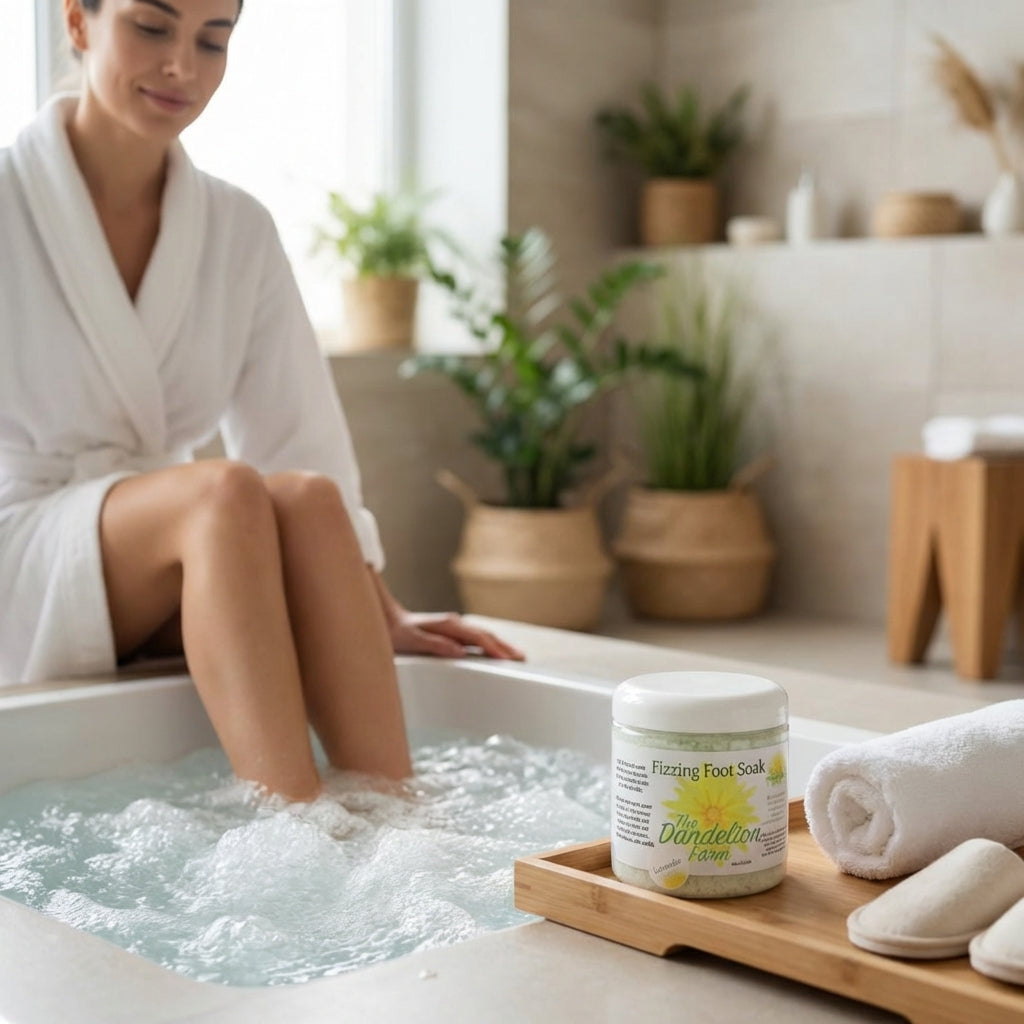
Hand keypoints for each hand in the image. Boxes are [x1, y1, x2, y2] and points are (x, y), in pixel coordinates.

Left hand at [369, 570, 524, 660]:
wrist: (387, 620)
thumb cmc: (398, 634)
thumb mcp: (413, 641)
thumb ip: (436, 645)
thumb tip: (459, 652)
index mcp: (449, 625)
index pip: (478, 638)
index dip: (494, 648)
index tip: (508, 659)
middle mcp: (455, 624)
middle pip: (486, 635)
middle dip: (505, 647)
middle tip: (522, 659)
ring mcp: (455, 627)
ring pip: (483, 636)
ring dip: (500, 646)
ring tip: (516, 657)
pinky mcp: (452, 632)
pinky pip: (475, 639)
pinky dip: (489, 645)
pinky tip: (494, 653)